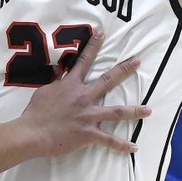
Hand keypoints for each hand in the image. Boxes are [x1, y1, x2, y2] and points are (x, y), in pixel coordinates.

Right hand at [22, 29, 150, 157]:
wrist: (32, 133)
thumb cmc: (36, 112)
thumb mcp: (45, 90)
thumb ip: (56, 81)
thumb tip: (60, 69)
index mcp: (72, 85)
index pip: (84, 60)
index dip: (93, 45)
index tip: (102, 33)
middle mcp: (84, 97)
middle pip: (108, 80)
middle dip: (124, 69)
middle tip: (138, 61)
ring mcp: (88, 115)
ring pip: (116, 112)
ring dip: (134, 111)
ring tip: (149, 110)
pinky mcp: (89, 134)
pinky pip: (108, 140)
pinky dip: (122, 145)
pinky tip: (134, 147)